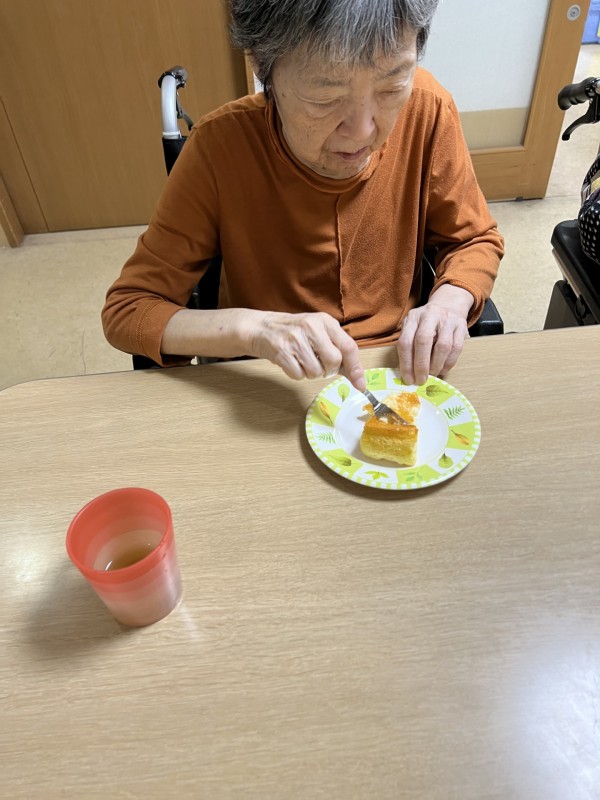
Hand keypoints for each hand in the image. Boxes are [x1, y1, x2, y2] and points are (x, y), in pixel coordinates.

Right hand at [249, 310, 364, 390]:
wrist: (262, 328)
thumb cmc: (294, 332)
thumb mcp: (318, 332)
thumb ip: (336, 349)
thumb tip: (355, 375)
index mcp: (325, 321)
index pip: (348, 346)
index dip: (356, 368)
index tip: (360, 384)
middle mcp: (312, 327)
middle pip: (333, 361)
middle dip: (328, 371)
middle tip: (319, 366)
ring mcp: (295, 338)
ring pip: (316, 371)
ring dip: (310, 373)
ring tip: (302, 361)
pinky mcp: (281, 351)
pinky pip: (298, 375)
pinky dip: (297, 374)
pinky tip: (291, 362)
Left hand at [397, 285, 472, 384]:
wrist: (449, 304)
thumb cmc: (426, 322)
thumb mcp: (413, 327)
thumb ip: (409, 345)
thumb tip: (407, 372)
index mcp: (413, 317)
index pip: (406, 341)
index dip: (406, 363)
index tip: (408, 379)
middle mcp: (429, 315)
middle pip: (423, 341)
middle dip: (421, 365)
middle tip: (420, 380)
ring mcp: (447, 320)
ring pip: (443, 346)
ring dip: (436, 365)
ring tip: (432, 374)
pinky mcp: (462, 326)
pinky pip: (456, 348)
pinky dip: (449, 362)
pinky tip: (443, 369)